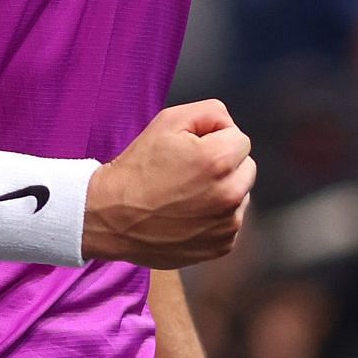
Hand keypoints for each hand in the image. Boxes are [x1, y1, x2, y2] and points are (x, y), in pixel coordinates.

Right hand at [83, 100, 254, 267]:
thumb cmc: (138, 167)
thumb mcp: (169, 121)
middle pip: (245, 167)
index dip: (214, 139)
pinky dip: (216, 216)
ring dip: (223, 190)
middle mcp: (231, 194)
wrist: (111, 217)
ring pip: (240, 194)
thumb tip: (229, 127)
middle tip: (189, 171)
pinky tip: (188, 214)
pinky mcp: (221, 245)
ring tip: (187, 194)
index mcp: (220, 160)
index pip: (240, 139)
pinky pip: (231, 221)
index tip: (191, 149)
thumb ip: (211, 112)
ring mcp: (228, 224)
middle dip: (224, 164)